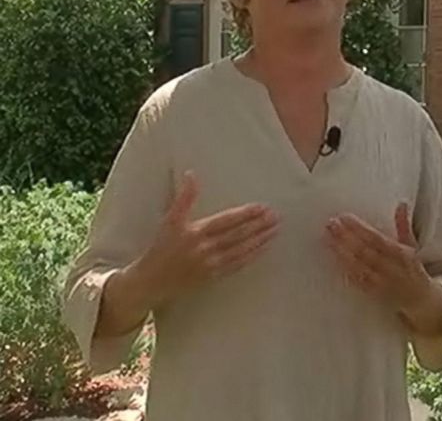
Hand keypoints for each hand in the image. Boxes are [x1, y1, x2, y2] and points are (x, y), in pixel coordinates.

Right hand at [133, 170, 279, 306]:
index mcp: (195, 231)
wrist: (150, 281)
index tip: (262, 207)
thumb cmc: (160, 247)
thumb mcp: (170, 220)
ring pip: (241, 250)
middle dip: (259, 225)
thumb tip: (191, 174)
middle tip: (277, 217)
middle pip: (238, 235)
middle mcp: (204, 248)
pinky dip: (252, 256)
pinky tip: (264, 248)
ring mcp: (210, 264)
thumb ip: (184, 197)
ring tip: (275, 229)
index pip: (226, 220)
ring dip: (260, 240)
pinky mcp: (214, 277)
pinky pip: (237, 265)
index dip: (245, 214)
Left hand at [326, 203, 434, 315]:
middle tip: (330, 224)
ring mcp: (382, 283)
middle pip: (364, 251)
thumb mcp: (412, 245)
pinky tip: (334, 261)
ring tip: (327, 239)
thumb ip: (403, 225)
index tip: (344, 217)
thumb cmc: (413, 268)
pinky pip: (358, 282)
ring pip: (359, 267)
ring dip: (342, 253)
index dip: (359, 228)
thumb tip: (402, 204)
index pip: (377, 238)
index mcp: (401, 253)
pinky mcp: (375, 294)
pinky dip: (347, 272)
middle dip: (345, 237)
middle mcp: (392, 268)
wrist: (422, 299)